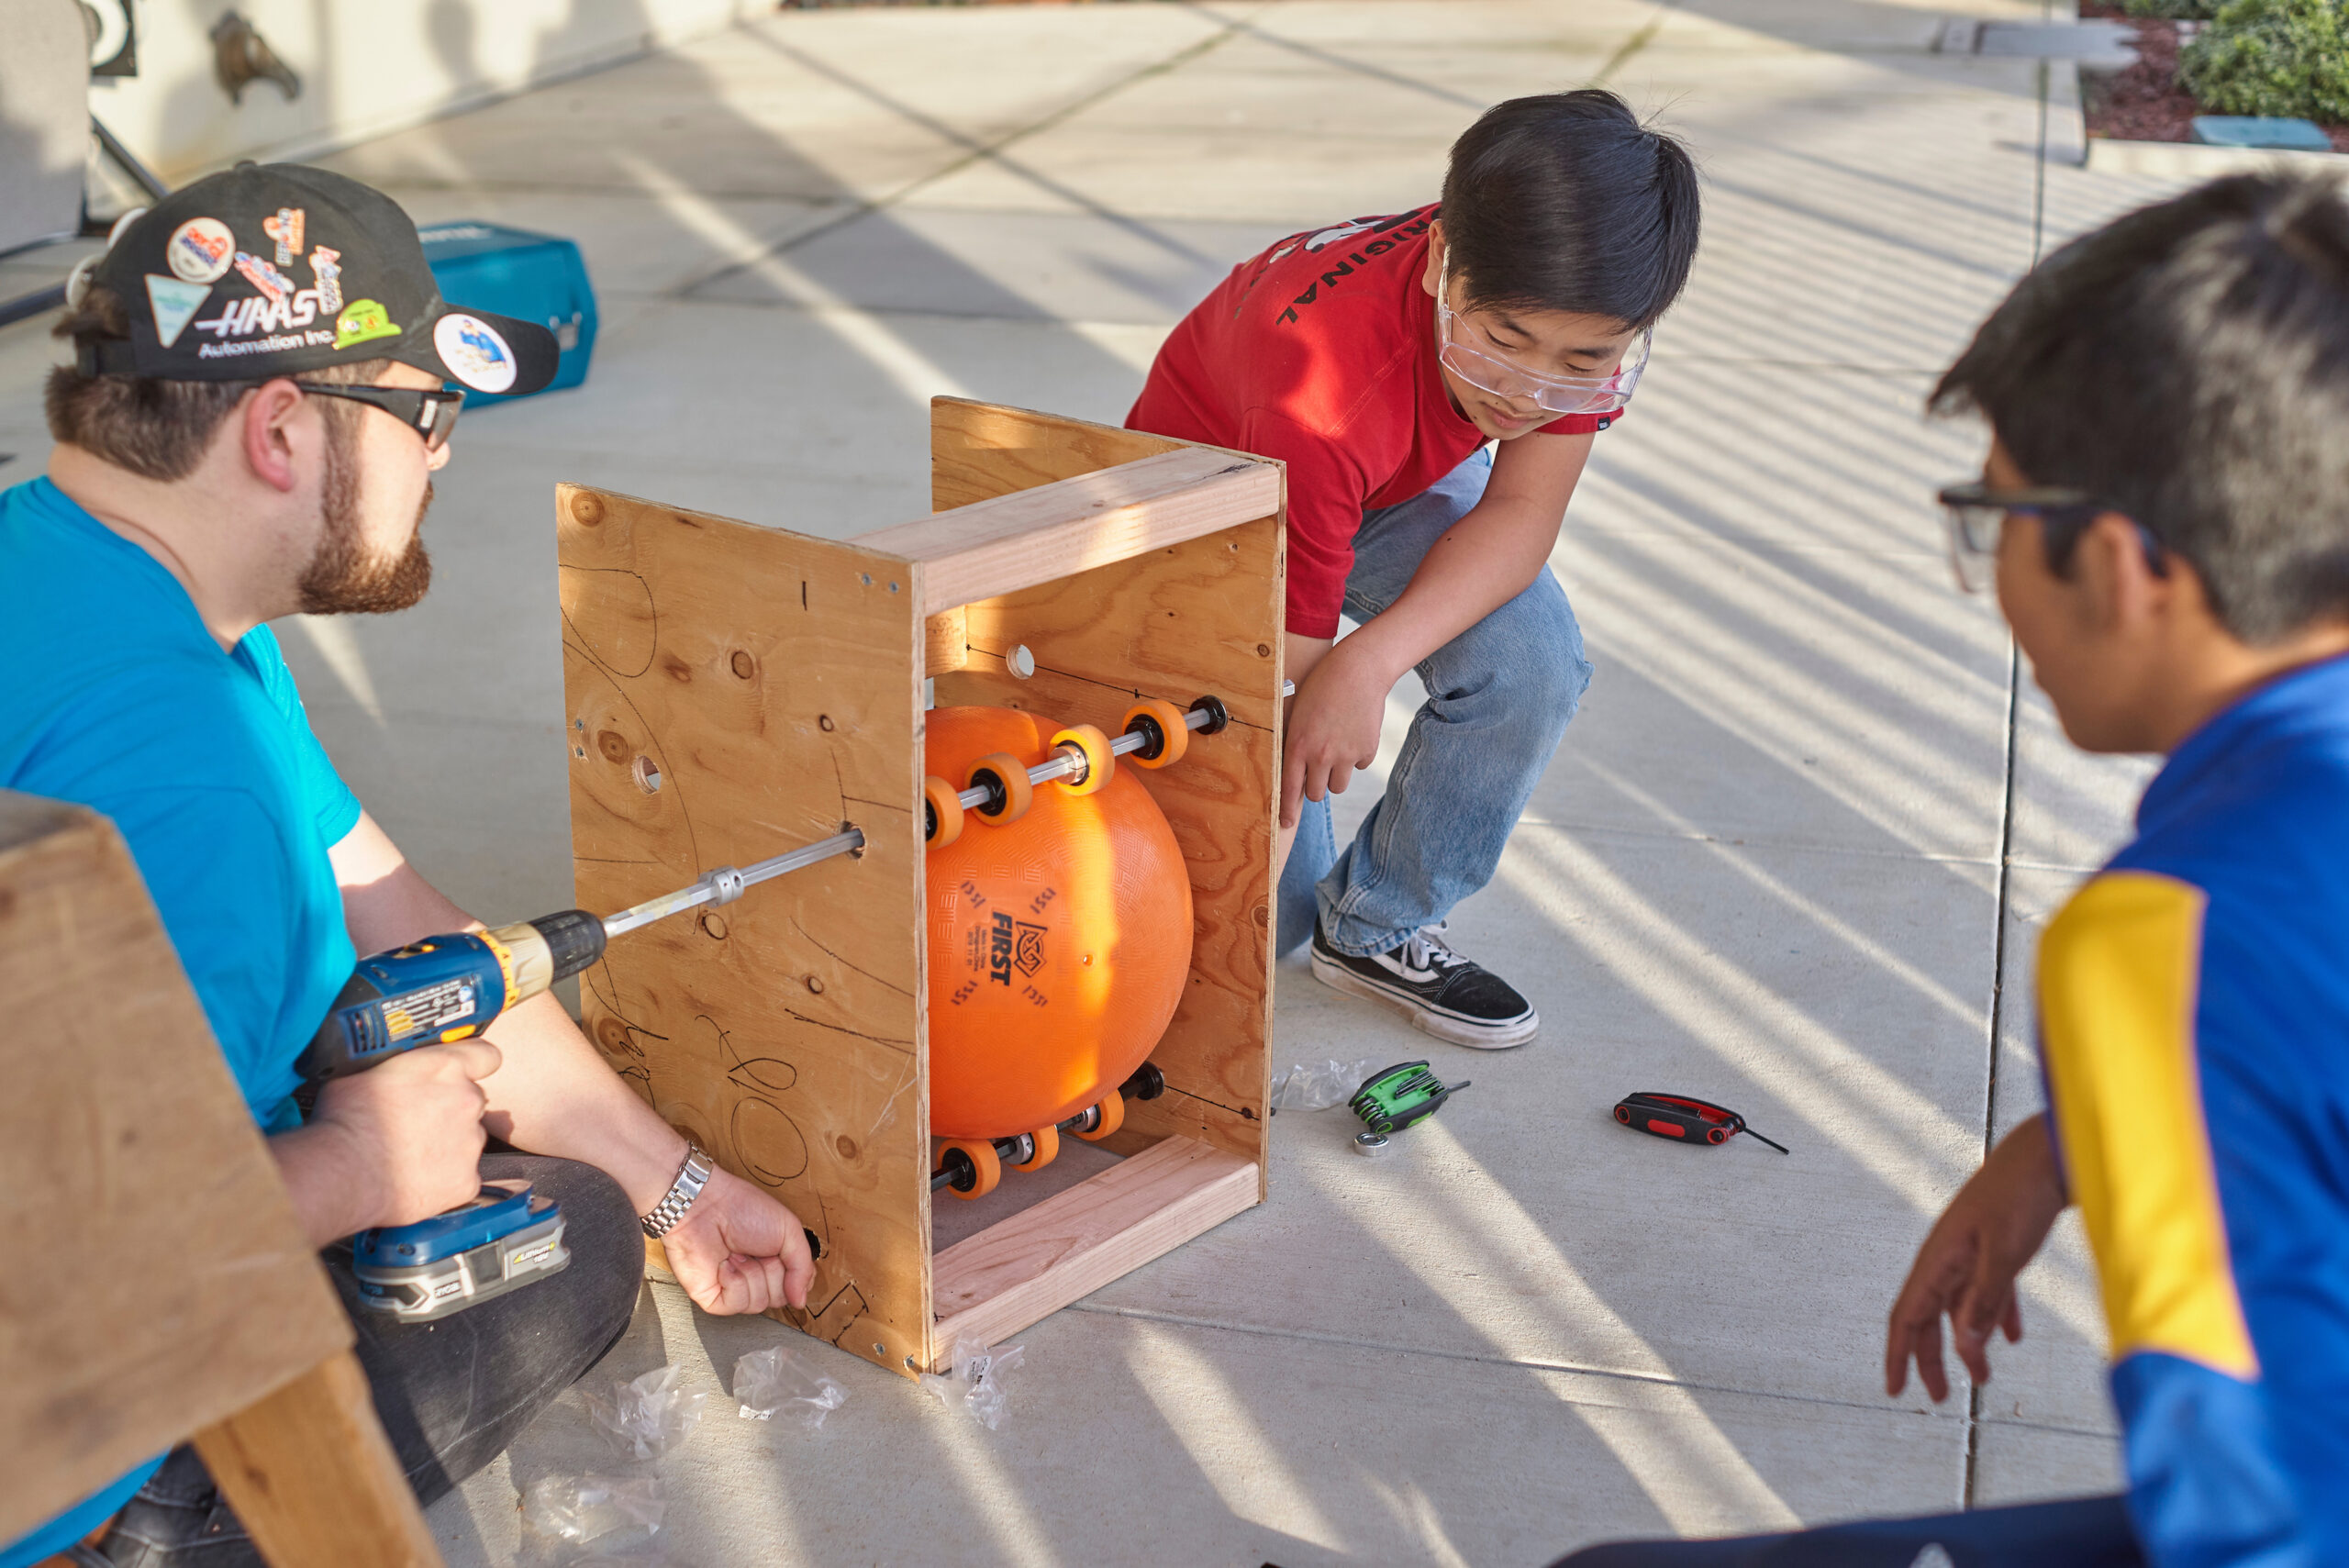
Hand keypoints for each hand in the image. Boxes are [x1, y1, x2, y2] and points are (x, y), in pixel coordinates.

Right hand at [309, 1040, 501, 1228]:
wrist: (342, 1174)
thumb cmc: (346, 1123)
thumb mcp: (363, 1071)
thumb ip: (397, 1066)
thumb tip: (390, 1068)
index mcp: (445, 1068)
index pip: (485, 1055)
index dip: (476, 1065)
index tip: (465, 1074)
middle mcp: (466, 1101)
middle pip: (471, 1102)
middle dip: (450, 1111)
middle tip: (416, 1124)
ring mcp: (470, 1143)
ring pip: (467, 1141)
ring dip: (447, 1146)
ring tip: (407, 1156)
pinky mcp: (466, 1181)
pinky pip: (462, 1178)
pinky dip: (443, 1181)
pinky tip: (413, 1181)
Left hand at [660, 1166, 814, 1315]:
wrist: (704, 1206)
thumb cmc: (742, 1208)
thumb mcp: (788, 1229)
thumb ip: (803, 1267)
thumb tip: (802, 1300)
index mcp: (776, 1260)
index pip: (796, 1286)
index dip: (796, 1277)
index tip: (786, 1257)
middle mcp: (756, 1276)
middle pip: (780, 1297)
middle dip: (773, 1272)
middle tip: (760, 1251)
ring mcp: (735, 1288)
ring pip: (760, 1303)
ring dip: (752, 1275)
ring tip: (739, 1255)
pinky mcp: (714, 1297)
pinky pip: (736, 1305)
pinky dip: (734, 1283)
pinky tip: (725, 1265)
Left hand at [1280, 639, 1393, 827]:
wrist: (1358, 670)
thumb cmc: (1322, 687)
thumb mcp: (1298, 714)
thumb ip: (1295, 745)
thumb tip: (1295, 774)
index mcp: (1298, 745)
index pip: (1289, 788)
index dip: (1287, 810)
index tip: (1286, 823)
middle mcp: (1321, 755)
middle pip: (1317, 794)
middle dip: (1315, 787)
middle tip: (1317, 771)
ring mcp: (1346, 755)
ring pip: (1338, 786)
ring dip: (1335, 775)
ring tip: (1335, 750)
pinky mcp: (1367, 750)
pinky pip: (1358, 767)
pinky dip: (1355, 757)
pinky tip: (1352, 734)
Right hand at [1885, 1113, 2066, 1402]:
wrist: (2045, 1156)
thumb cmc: (2020, 1196)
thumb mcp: (2004, 1255)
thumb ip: (1984, 1301)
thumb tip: (1965, 1345)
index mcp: (1938, 1260)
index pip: (1908, 1317)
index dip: (1899, 1356)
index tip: (1895, 1390)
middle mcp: (1947, 1258)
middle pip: (1929, 1317)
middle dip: (1930, 1359)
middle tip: (1940, 1396)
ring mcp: (1970, 1252)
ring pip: (1958, 1308)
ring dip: (1966, 1343)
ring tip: (1980, 1377)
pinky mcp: (1995, 1247)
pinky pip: (1987, 1291)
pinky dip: (1995, 1317)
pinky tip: (2011, 1338)